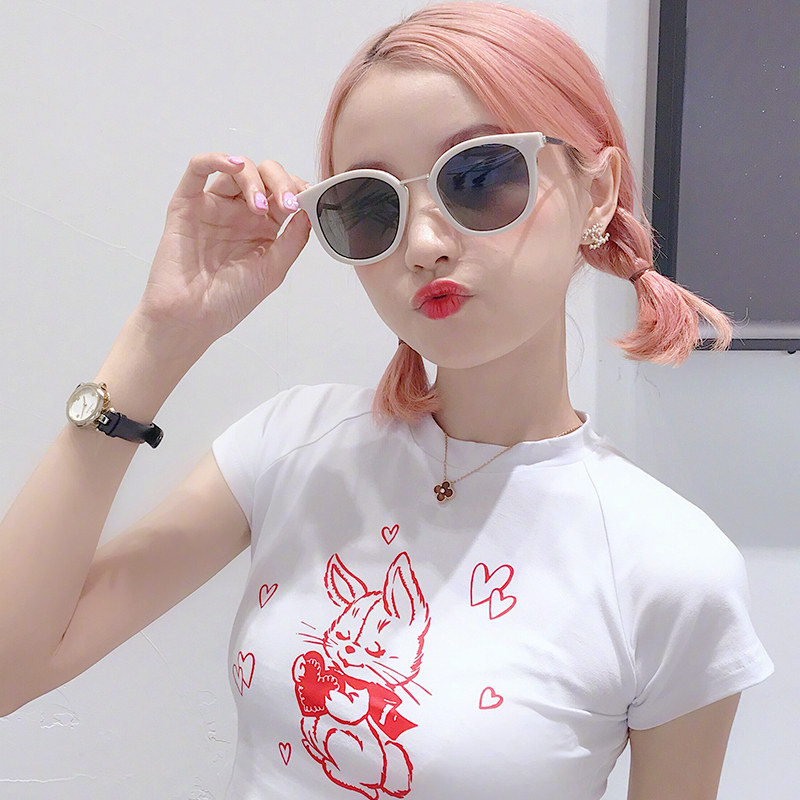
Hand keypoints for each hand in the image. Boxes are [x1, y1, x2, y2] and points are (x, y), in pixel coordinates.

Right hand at [137, 153, 312, 350]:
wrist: (192, 318)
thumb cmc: (229, 301)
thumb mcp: (273, 271)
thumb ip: (293, 240)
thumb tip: (309, 209)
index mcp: (263, 227)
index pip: (284, 193)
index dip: (298, 190)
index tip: (307, 201)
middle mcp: (239, 213)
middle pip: (263, 175)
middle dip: (280, 182)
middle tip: (287, 203)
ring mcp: (214, 207)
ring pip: (236, 169)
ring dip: (254, 179)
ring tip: (260, 206)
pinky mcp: (187, 205)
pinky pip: (197, 169)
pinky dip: (215, 159)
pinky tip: (234, 165)